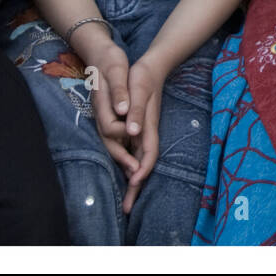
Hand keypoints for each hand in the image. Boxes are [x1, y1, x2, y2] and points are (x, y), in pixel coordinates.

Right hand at [78, 36, 138, 178]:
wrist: (100, 52)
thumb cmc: (110, 61)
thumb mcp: (116, 71)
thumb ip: (119, 92)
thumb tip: (123, 111)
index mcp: (103, 105)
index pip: (112, 130)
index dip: (124, 143)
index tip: (136, 153)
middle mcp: (100, 114)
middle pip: (109, 143)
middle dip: (122, 161)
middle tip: (136, 177)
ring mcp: (103, 116)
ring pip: (110, 143)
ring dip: (122, 159)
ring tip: (135, 175)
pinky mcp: (107, 115)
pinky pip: (113, 137)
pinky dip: (122, 149)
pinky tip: (132, 157)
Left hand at [120, 55, 164, 214]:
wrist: (152, 65)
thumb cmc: (144, 77)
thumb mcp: (139, 90)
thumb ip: (135, 111)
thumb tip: (133, 131)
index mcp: (147, 126)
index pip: (148, 153)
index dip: (142, 170)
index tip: (133, 183)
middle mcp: (146, 132)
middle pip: (144, 163)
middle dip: (137, 186)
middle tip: (128, 209)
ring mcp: (143, 131)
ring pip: (138, 160)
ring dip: (133, 180)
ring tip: (126, 200)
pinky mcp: (139, 128)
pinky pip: (135, 152)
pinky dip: (130, 166)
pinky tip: (124, 173)